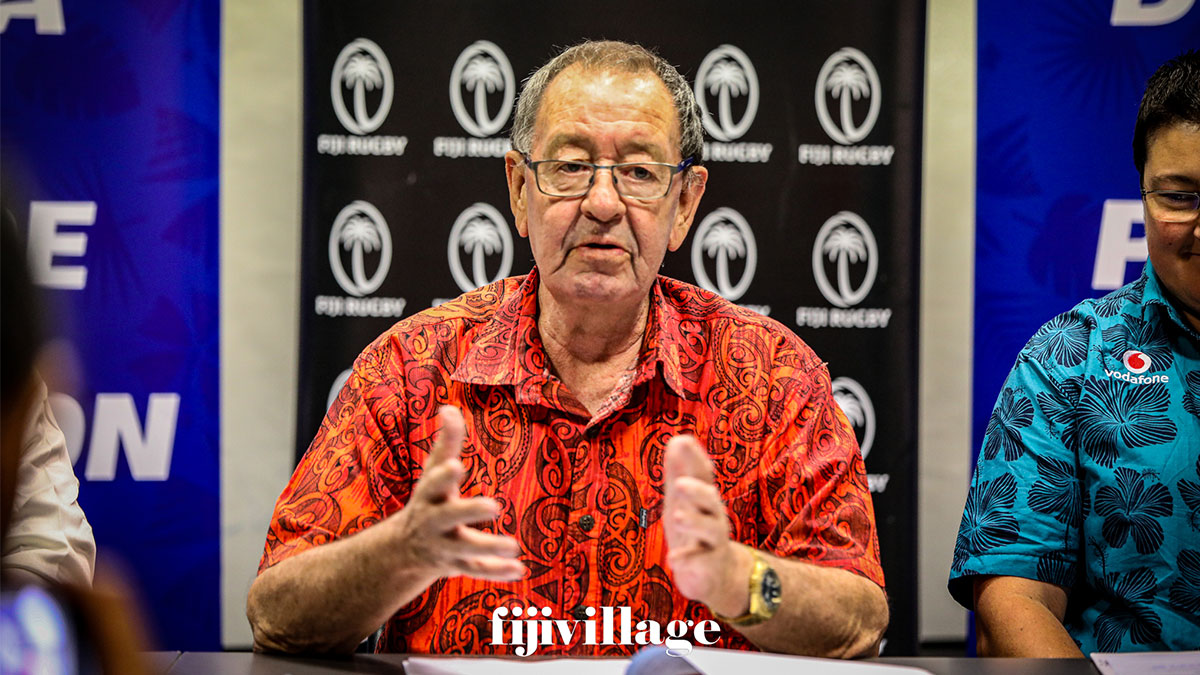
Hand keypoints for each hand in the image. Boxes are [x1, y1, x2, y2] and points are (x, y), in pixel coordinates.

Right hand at [387, 406, 524, 582]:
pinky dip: (496, 572)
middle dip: (468, 512)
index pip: (432, 483)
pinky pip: (476, 571)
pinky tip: (519, 570)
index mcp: (428, 496)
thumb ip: (446, 442)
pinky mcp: (457, 565)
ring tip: (514, 546)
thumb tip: (448, 407)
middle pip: (447, 517)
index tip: (456, 466)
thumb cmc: (430, 498)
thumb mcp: (434, 471)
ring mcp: (444, 546)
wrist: (407, 548)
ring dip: (489, 548)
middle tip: (494, 505)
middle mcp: (433, 522)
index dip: (442, 476)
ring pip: (465, 550)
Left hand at [662, 435, 751, 616]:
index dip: (695, 458)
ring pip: (710, 530)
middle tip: (680, 483)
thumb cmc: (694, 530)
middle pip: (711, 500)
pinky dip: (686, 559)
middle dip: (698, 490)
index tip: (682, 440)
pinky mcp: (709, 565)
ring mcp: (713, 541)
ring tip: (677, 516)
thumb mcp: (682, 501)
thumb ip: (678, 473)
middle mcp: (713, 516)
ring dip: (694, 522)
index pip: (702, 474)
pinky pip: (700, 561)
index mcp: (704, 498)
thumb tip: (675, 439)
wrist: (715, 574)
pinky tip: (672, 558)